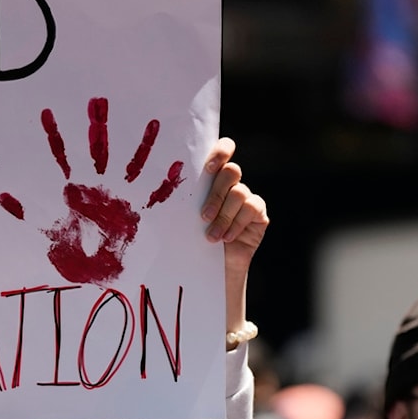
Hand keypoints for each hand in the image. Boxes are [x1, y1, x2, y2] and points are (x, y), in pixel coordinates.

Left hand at [198, 138, 268, 337]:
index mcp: (211, 179)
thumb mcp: (183, 218)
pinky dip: (236, 224)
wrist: (210, 268)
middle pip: (231, 171)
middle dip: (216, 193)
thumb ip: (182, 200)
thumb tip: (158, 189)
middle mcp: (231, 185)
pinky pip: (252, 209)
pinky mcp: (258, 214)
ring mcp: (247, 198)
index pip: (223, 150)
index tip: (208, 168)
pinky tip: (226, 238)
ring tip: (210, 236)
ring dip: (223, 215)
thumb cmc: (191, 239)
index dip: (220, 151)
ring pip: (240, 192)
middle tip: (203, 215)